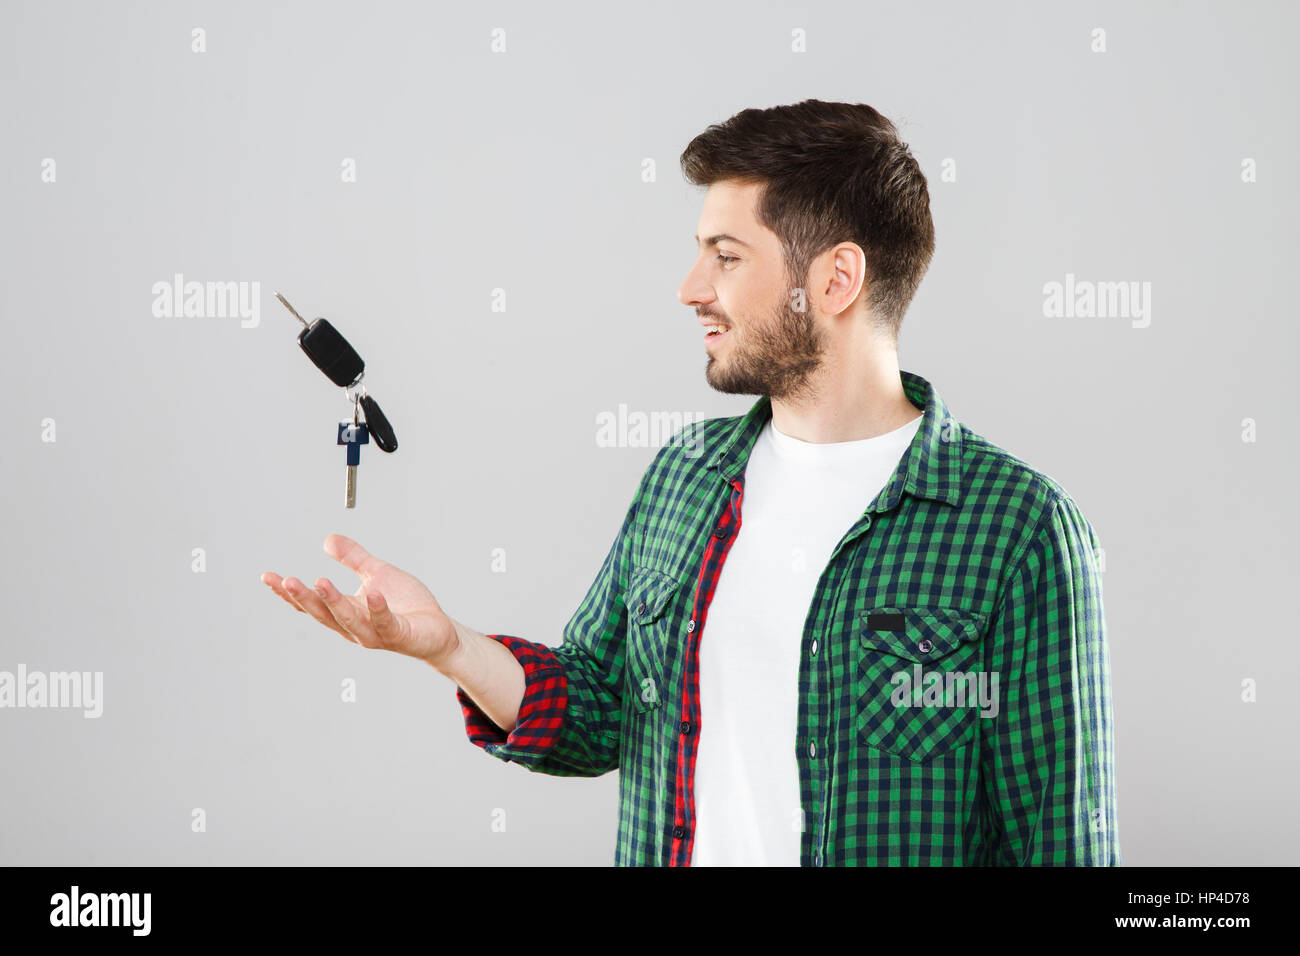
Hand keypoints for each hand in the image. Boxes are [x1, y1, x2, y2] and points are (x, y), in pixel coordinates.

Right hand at [262, 534, 460, 667]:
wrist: (437, 630)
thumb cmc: (406, 605)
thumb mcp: (377, 573)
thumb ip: (353, 558)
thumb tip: (328, 540)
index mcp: (346, 612)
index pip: (311, 604)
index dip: (289, 593)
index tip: (268, 577)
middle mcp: (355, 626)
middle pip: (323, 613)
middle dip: (303, 597)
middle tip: (286, 580)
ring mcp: (376, 633)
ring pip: (349, 620)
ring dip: (333, 602)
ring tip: (319, 582)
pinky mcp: (399, 635)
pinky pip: (385, 622)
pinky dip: (377, 609)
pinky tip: (371, 594)